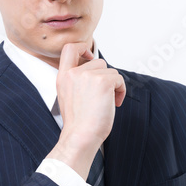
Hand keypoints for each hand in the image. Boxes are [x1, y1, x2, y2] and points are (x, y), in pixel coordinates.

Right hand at [46, 42, 125, 179]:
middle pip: (98, 62)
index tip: (90, 56)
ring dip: (114, 85)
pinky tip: (115, 103)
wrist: (81, 137)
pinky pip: (119, 79)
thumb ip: (78, 82)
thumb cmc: (78, 124)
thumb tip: (97, 74)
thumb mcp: (69, 98)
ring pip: (111, 71)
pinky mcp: (102, 82)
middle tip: (105, 96)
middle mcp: (74, 73)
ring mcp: (88, 75)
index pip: (70, 49)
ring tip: (108, 102)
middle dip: (105, 77)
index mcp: (63, 77)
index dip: (83, 48)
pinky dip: (121, 91)